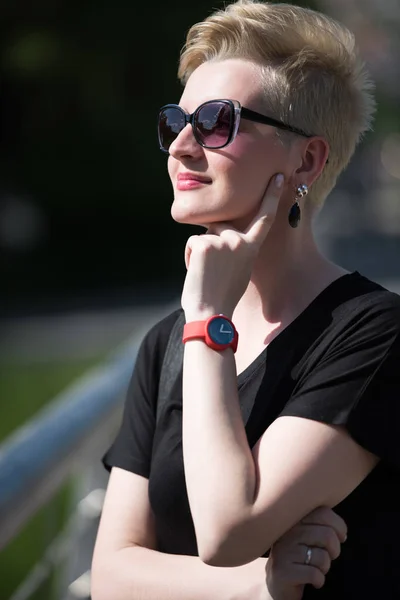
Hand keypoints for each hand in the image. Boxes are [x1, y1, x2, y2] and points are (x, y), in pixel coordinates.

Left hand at [181, 173, 283, 319]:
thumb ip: (236, 250)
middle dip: (211, 242)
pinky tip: (197, 273)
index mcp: (251, 248)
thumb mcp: (239, 270)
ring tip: (206, 275)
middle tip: (212, 271)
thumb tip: (223, 238)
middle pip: (219, 226)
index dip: (271, 196)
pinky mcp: (204, 243)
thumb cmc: (223, 296)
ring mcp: (222, 241)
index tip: (278, 177)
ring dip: (200, 252)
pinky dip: (190, 257)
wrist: (211, 313)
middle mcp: (239, 241)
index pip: (264, 218)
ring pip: (204, 235)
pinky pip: (193, 242)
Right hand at [265, 507, 346, 599]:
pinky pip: (314, 574)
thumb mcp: (307, 537)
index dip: (339, 526)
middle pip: (327, 535)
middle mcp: (288, 532)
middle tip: (329, 556)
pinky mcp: (283, 571)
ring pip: (322, 557)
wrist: (277, 583)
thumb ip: (320, 527)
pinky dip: (319, 580)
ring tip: (316, 568)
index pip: (323, 513)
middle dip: (335, 550)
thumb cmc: (298, 558)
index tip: (341, 537)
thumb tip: (343, 534)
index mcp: (295, 520)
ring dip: (325, 567)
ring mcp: (284, 551)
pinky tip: (313, 580)